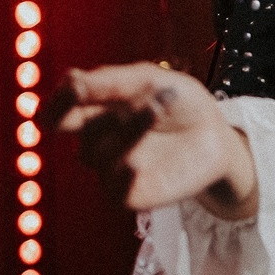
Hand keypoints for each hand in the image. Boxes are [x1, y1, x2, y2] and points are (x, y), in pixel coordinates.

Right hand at [42, 63, 258, 219]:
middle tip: (81, 95)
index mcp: (95, 108)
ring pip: (97, 152)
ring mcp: (108, 166)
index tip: (74, 85)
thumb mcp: (151, 81)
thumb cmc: (179, 103)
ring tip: (154, 109)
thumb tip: (70, 81)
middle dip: (64, 112)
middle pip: (61, 126)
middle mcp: (95, 137)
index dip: (59, 97)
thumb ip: (112, 81)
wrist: (215, 136)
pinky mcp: (128, 193)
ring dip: (126, 129)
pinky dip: (121, 176)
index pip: (60, 104)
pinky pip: (114, 189)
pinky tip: (134, 164)